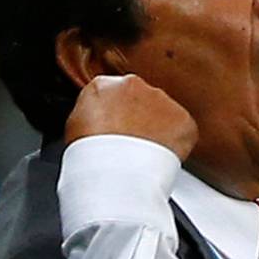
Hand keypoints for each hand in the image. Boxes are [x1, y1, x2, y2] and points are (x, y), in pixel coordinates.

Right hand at [65, 74, 197, 160]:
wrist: (114, 174)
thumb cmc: (90, 157)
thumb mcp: (75, 126)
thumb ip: (91, 113)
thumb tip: (98, 119)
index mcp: (103, 85)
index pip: (114, 94)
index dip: (116, 115)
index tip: (116, 131)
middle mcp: (134, 85)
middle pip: (140, 100)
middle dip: (139, 119)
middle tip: (132, 145)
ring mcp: (161, 100)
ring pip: (163, 113)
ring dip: (158, 130)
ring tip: (144, 156)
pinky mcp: (182, 119)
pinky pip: (182, 130)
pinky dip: (176, 143)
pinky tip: (160, 158)